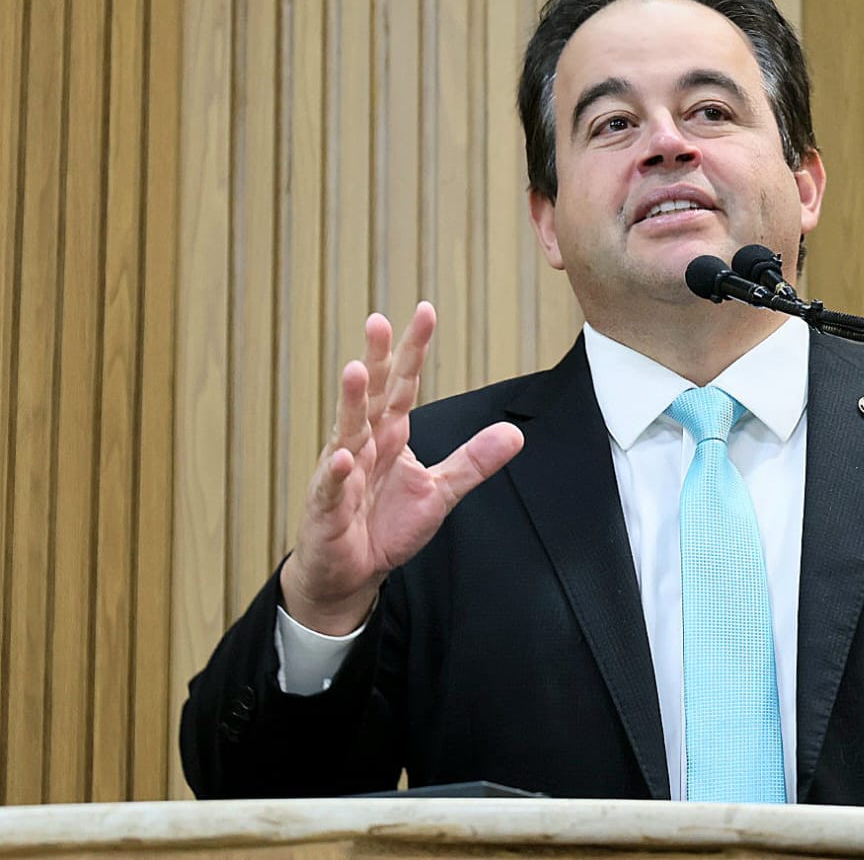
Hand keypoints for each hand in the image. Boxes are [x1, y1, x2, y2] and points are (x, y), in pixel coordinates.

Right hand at [280, 303, 523, 633]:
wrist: (352, 572)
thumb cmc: (387, 526)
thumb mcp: (440, 491)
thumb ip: (473, 461)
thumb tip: (515, 433)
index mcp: (390, 434)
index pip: (403, 384)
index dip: (413, 350)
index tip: (425, 311)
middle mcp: (363, 444)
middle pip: (373, 395)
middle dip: (377, 358)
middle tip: (378, 320)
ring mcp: (342, 473)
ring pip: (347, 431)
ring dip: (352, 402)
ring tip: (357, 370)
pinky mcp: (328, 508)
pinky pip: (332, 488)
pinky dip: (336, 474)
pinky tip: (341, 456)